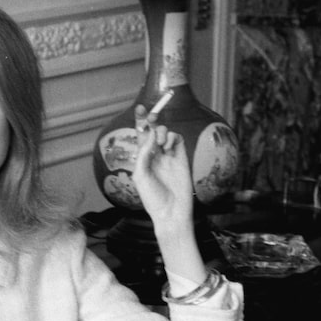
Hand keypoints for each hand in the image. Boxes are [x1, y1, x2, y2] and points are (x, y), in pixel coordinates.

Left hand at [132, 107, 194, 234]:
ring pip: (165, 132)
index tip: (139, 108)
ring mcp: (168, 155)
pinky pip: (177, 139)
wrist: (171, 211)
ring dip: (161, 131)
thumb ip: (144, 154)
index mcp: (142, 159)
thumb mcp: (141, 176)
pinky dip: (171, 137)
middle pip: (153, 130)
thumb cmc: (152, 197)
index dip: (140, 121)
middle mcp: (155, 155)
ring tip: (159, 143)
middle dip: (151, 120)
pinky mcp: (181, 157)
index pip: (141, 135)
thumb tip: (151, 134)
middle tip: (150, 116)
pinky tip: (167, 146)